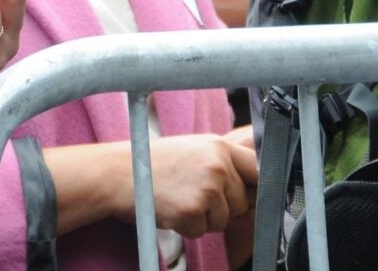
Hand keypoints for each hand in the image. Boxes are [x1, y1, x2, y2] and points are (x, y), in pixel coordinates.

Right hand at [113, 134, 257, 236]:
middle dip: (220, 205)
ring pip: (224, 220)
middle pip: (241, 202)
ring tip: (178, 196)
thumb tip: (256, 183)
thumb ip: (224, 162)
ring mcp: (206, 188)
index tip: (245, 192)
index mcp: (218, 146)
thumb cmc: (154, 162)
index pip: (259, 170)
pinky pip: (202, 231)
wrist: (117, 172)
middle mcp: (217, 165)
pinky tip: (170, 207)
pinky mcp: (193, 210)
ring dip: (203, 217)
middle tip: (190, 190)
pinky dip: (187, 226)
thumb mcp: (193, 150)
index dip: (254, 186)